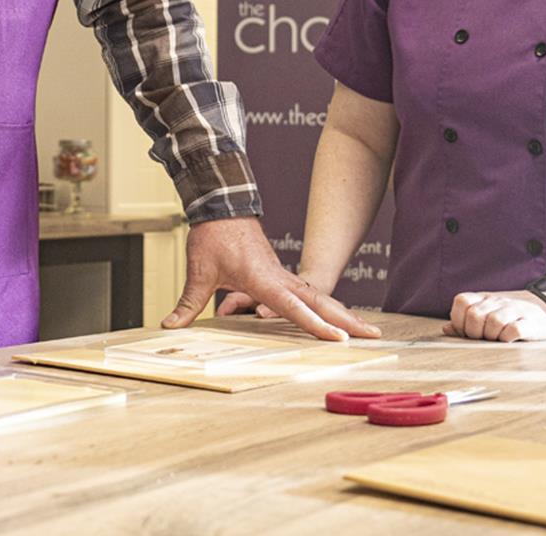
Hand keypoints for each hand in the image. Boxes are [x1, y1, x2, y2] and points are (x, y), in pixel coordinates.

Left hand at [165, 217, 380, 340]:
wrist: (222, 206)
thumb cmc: (213, 235)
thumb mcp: (198, 269)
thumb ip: (188, 302)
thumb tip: (170, 325)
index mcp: (263, 278)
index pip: (294, 307)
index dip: (316, 325)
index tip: (338, 339)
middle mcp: (280, 278)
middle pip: (321, 302)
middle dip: (348, 320)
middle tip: (375, 335)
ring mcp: (284, 276)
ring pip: (320, 297)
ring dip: (343, 313)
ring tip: (369, 331)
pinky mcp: (281, 275)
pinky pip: (309, 294)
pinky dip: (327, 306)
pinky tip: (339, 318)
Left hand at [444, 290, 545, 341]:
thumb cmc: (514, 314)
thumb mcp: (490, 313)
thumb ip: (467, 320)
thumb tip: (446, 329)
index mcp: (485, 298)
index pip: (461, 301)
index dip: (459, 320)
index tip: (466, 332)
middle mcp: (499, 301)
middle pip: (474, 315)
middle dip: (474, 332)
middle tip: (483, 339)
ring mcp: (516, 310)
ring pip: (493, 322)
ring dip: (492, 336)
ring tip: (498, 339)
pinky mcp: (532, 322)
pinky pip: (514, 330)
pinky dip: (508, 339)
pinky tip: (511, 340)